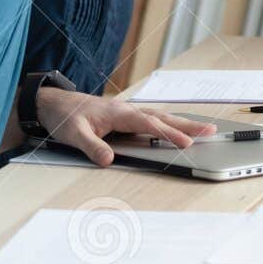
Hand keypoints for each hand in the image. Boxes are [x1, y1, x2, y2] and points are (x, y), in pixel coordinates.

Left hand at [35, 87, 214, 166]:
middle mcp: (127, 110)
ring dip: (181, 122)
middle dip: (187, 124)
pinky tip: (174, 126)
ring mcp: (127, 111)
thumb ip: (92, 147)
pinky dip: (167, 122)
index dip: (169, 134)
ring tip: (202, 128)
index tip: (187, 142)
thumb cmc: (64, 116)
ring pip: (160, 116)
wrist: (52, 103)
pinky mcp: (124, 115)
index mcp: (119, 113)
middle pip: (163, 117)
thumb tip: (109, 160)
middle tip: (210, 130)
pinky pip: (152, 118)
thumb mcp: (74, 134)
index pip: (150, 124)